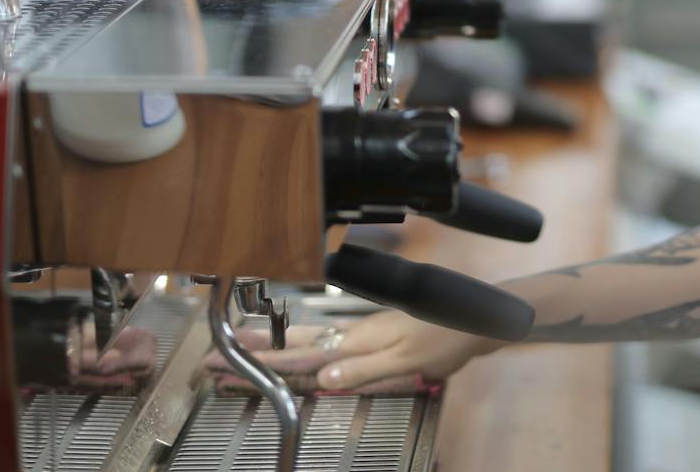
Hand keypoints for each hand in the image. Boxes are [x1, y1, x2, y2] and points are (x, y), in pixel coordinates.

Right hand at [202, 312, 498, 391]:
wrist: (475, 321)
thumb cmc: (445, 339)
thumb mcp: (404, 361)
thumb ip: (363, 369)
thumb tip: (323, 379)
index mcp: (357, 341)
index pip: (302, 355)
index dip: (266, 361)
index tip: (231, 362)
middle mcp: (356, 333)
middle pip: (298, 343)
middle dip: (260, 349)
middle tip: (224, 352)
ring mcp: (365, 331)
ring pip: (312, 339)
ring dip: (279, 344)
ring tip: (250, 346)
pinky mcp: (376, 334)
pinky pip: (331, 342)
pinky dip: (307, 345)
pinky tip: (304, 347)